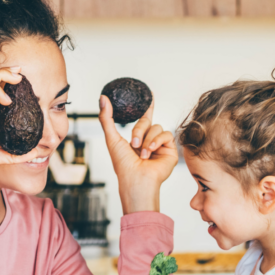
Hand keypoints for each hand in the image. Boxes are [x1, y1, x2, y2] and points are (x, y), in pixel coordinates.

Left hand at [99, 96, 177, 213]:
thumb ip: (107, 118)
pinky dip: (157, 142)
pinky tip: (151, 152)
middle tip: (133, 145)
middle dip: (139, 130)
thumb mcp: (112, 138)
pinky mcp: (171, 150)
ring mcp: (161, 146)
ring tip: (142, 154)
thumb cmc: (123, 165)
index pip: (144, 118)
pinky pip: (167, 135)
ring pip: (157, 127)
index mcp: (138, 139)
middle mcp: (150, 141)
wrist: (136, 180)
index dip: (148, 106)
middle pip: (148, 121)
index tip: (150, 94)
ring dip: (147, 139)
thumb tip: (103, 97)